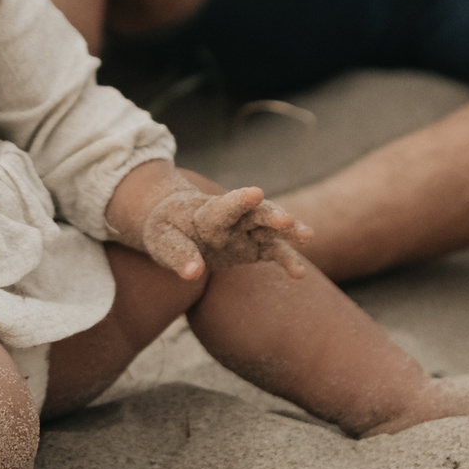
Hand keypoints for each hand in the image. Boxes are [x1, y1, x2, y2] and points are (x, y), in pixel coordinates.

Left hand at [135, 178, 314, 282]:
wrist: (177, 224)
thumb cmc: (166, 230)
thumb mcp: (161, 241)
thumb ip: (178, 255)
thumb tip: (194, 273)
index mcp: (206, 212)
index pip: (224, 206)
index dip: (239, 200)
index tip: (256, 193)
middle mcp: (232, 218)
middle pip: (255, 213)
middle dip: (271, 215)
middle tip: (286, 219)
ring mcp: (246, 231)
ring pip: (271, 229)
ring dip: (288, 231)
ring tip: (307, 236)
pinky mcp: (254, 246)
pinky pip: (274, 252)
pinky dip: (287, 261)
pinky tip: (300, 274)